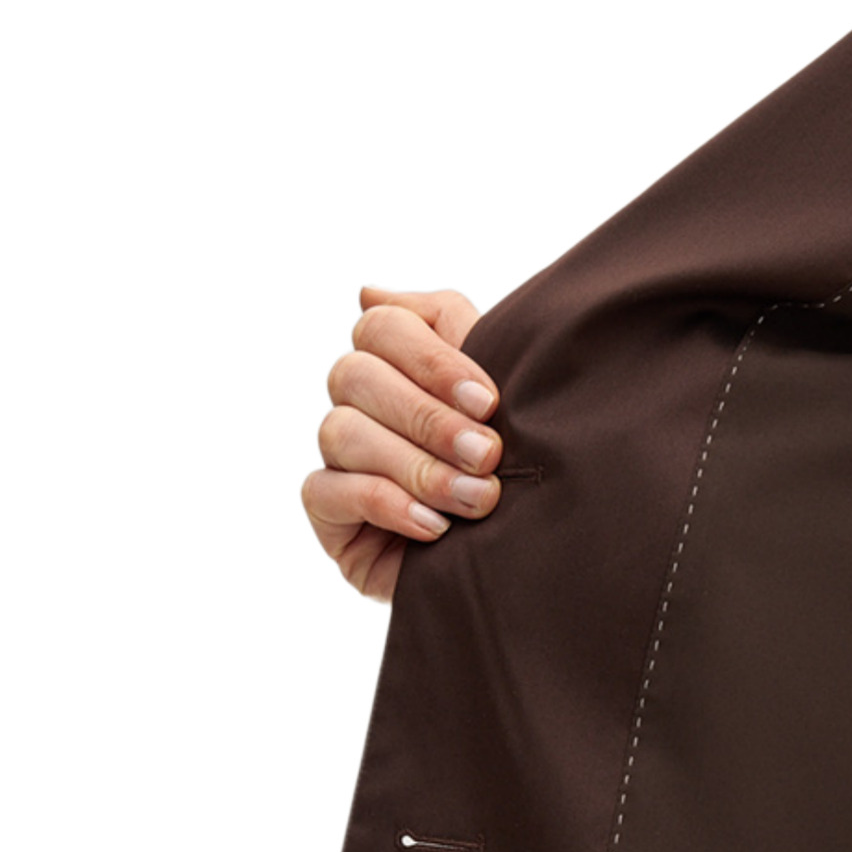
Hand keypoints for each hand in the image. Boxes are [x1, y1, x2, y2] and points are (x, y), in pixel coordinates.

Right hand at [301, 286, 503, 601]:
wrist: (525, 559)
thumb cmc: (515, 469)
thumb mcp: (499, 391)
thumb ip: (447, 325)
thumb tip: (367, 293)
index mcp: (396, 363)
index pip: (382, 326)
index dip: (431, 360)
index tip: (488, 402)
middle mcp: (359, 403)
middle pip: (356, 375)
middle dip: (429, 419)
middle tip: (488, 457)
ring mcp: (338, 457)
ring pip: (342, 433)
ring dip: (416, 467)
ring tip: (475, 501)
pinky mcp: (327, 513)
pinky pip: (327, 491)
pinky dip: (384, 504)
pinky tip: (433, 527)